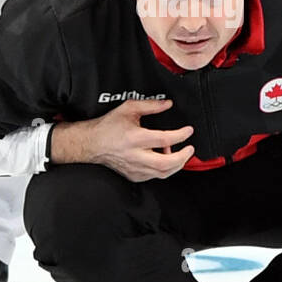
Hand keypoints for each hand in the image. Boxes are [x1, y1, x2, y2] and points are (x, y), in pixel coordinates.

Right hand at [50, 99, 193, 181]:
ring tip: (178, 154)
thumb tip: (167, 104)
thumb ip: (150, 105)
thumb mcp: (128, 108)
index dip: (180, 135)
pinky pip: (154, 176)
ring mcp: (134, 168)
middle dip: (183, 157)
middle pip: (165, 164)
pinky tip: (165, 160)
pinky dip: (164, 169)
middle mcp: (135, 156)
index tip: (188, 131)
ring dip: (176, 165)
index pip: (164, 139)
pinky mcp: (133, 176)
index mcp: (134, 138)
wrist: (91, 143)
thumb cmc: (108, 126)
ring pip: (162, 174)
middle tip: (190, 149)